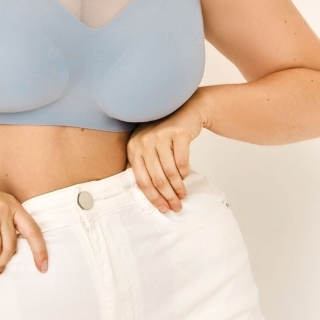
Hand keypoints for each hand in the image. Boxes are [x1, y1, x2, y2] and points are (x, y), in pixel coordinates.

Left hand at [125, 92, 207, 212]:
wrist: (185, 111)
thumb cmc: (165, 133)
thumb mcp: (147, 145)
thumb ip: (143, 164)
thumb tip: (148, 194)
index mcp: (133, 146)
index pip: (141, 179)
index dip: (152, 197)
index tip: (162, 208)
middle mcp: (144, 141)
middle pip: (156, 178)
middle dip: (167, 196)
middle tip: (176, 207)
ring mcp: (161, 136)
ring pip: (170, 173)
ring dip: (178, 188)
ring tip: (183, 196)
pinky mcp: (178, 134)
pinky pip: (183, 163)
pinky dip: (185, 174)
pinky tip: (186, 177)